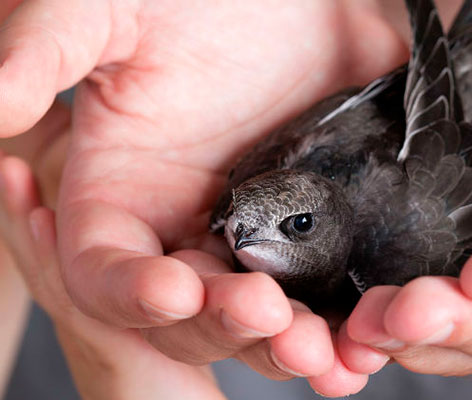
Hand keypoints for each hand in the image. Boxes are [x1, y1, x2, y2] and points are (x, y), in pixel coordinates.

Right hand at [1, 0, 406, 394]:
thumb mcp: (108, 10)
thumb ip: (45, 51)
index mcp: (122, 192)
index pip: (106, 271)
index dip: (130, 294)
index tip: (175, 292)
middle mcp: (187, 224)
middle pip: (190, 314)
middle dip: (224, 328)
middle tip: (271, 320)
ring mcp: (258, 232)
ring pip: (261, 319)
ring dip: (289, 347)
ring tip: (330, 359)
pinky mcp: (319, 225)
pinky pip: (326, 293)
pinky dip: (343, 327)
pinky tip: (366, 350)